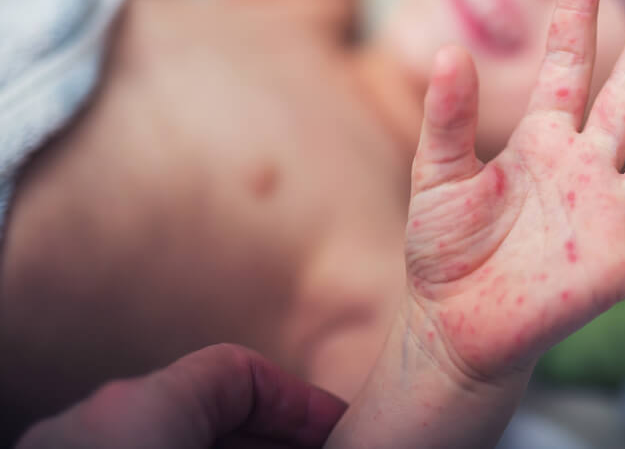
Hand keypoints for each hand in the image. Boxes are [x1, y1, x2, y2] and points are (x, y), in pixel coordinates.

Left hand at [16, 344, 345, 448]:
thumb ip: (281, 437)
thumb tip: (342, 438)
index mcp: (139, 407)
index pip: (240, 372)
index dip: (302, 401)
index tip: (341, 427)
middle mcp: (94, 421)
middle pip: (207, 405)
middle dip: (271, 433)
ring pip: (169, 433)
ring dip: (231, 448)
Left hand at [405, 0, 624, 383]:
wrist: (456, 325)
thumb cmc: (445, 250)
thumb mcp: (437, 178)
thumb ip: (447, 121)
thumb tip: (449, 52)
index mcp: (540, 141)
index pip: (565, 64)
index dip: (574, 14)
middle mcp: (584, 168)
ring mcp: (609, 216)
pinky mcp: (623, 267)